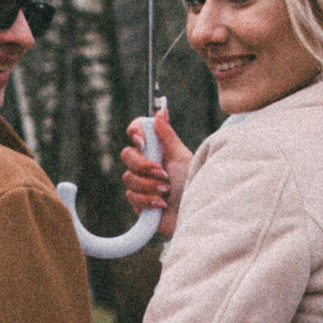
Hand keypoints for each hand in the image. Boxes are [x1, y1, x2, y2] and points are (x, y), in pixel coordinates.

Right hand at [119, 100, 189, 238]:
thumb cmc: (193, 183)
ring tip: (167, 191)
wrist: (196, 212)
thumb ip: (167, 135)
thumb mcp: (181, 157)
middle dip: (144, 166)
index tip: (142, 141)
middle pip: (127, 155)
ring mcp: (140, 183)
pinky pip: (132, 196)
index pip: (136, 132)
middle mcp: (146, 164)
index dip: (135, 132)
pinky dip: (149, 200)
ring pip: (128, 178)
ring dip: (150, 185)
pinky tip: (162, 205)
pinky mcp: (138, 202)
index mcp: (156, 149)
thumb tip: (161, 110)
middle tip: (163, 174)